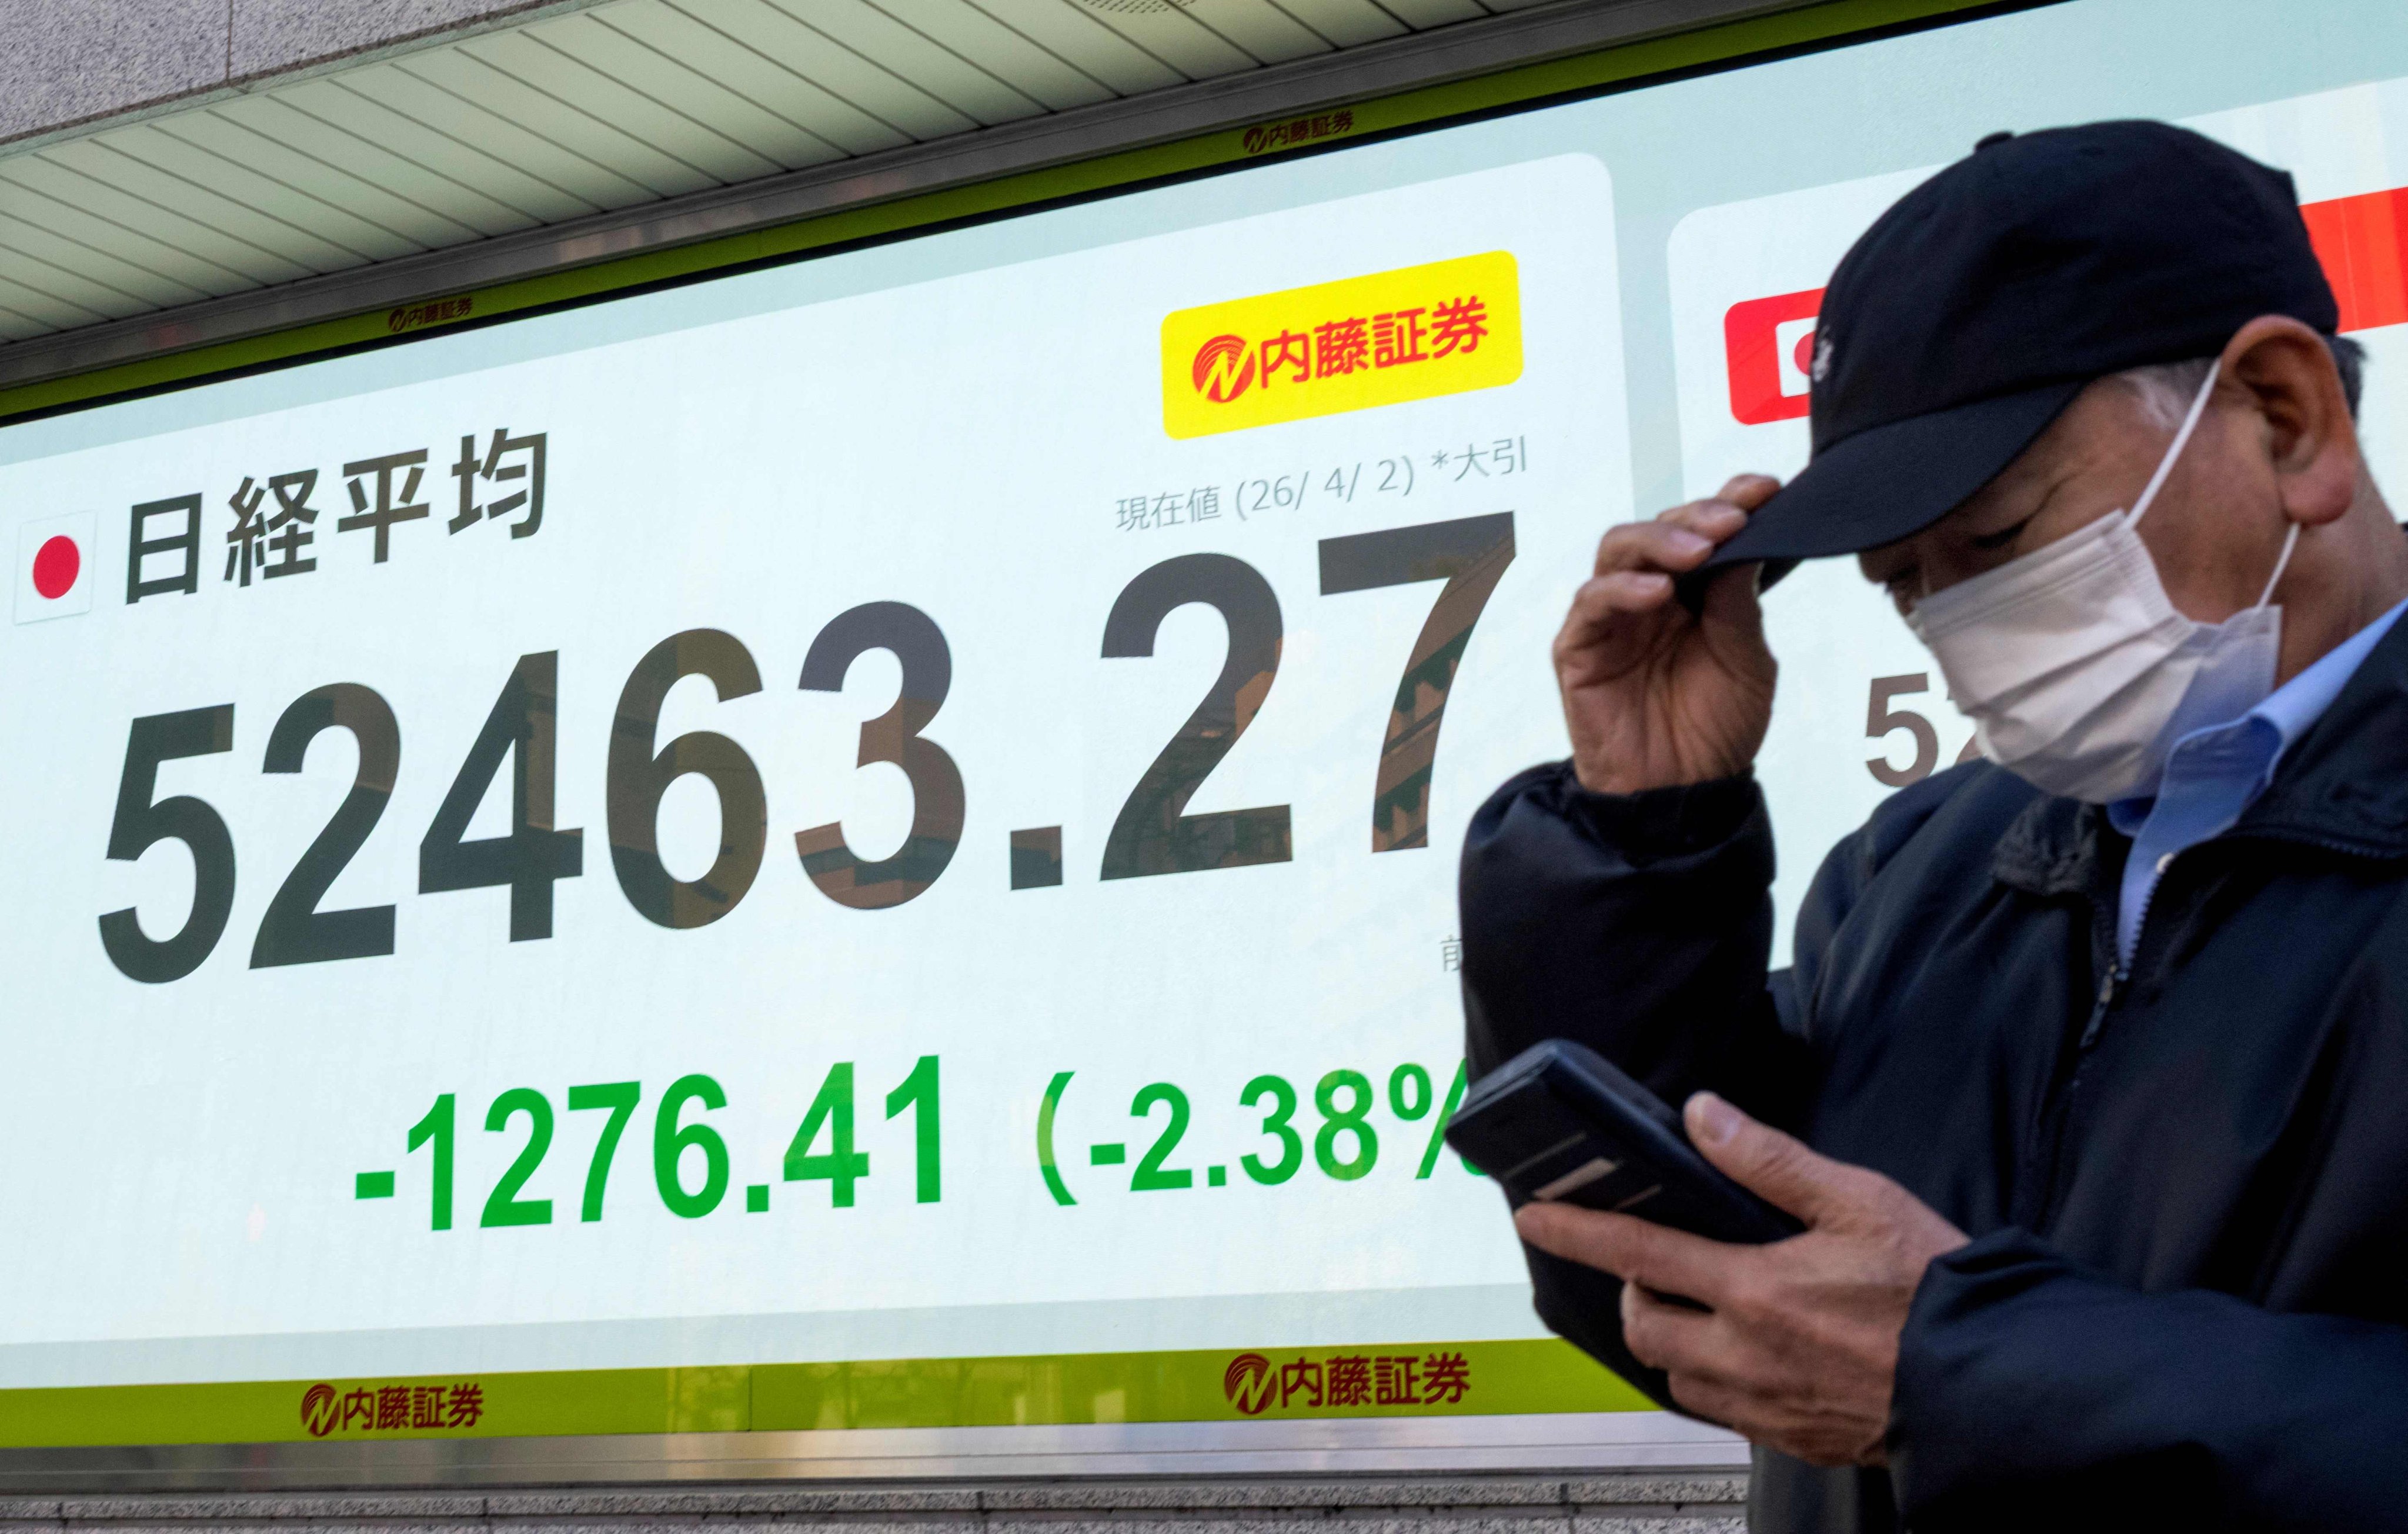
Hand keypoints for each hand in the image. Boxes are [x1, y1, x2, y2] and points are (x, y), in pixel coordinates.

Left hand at [1513, 1092, 1965, 1466]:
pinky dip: (1716, 1381)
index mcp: (1752, 1289)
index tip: (1534, 1218)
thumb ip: (1769, 1160)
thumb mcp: (1857, 1200)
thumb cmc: (1933, 1290)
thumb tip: (1703, 1116)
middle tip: (1665, 1267)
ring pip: (1675, 1376)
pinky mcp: (1792, 1439)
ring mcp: (1764, 1404)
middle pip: (1641, 1324)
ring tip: (1710, 1310)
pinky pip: (1722, 1413)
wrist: (1993, 1383)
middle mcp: (1743, 1354)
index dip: (1575, 1231)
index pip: (1634, 1253)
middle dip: (1635, 1293)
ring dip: (1674, 1341)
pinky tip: (1752, 1356)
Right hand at [1556, 477, 1779, 794]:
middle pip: (1657, 530)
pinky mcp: (1578, 648)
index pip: (1704, 532)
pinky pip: (1592, 603)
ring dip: (1659, 542)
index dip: (1731, 502)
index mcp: (1693, 593)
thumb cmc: (1715, 731)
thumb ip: (1739, 604)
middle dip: (1695, 516)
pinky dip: (1623, 589)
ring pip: (1618, 551)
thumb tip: (1746, 542)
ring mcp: (1611, 619)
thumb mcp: (1747, 661)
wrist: (1685, 797)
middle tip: (1732, 518)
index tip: (1766, 489)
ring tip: (1699, 551)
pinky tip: (1658, 593)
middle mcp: (1649, 597)